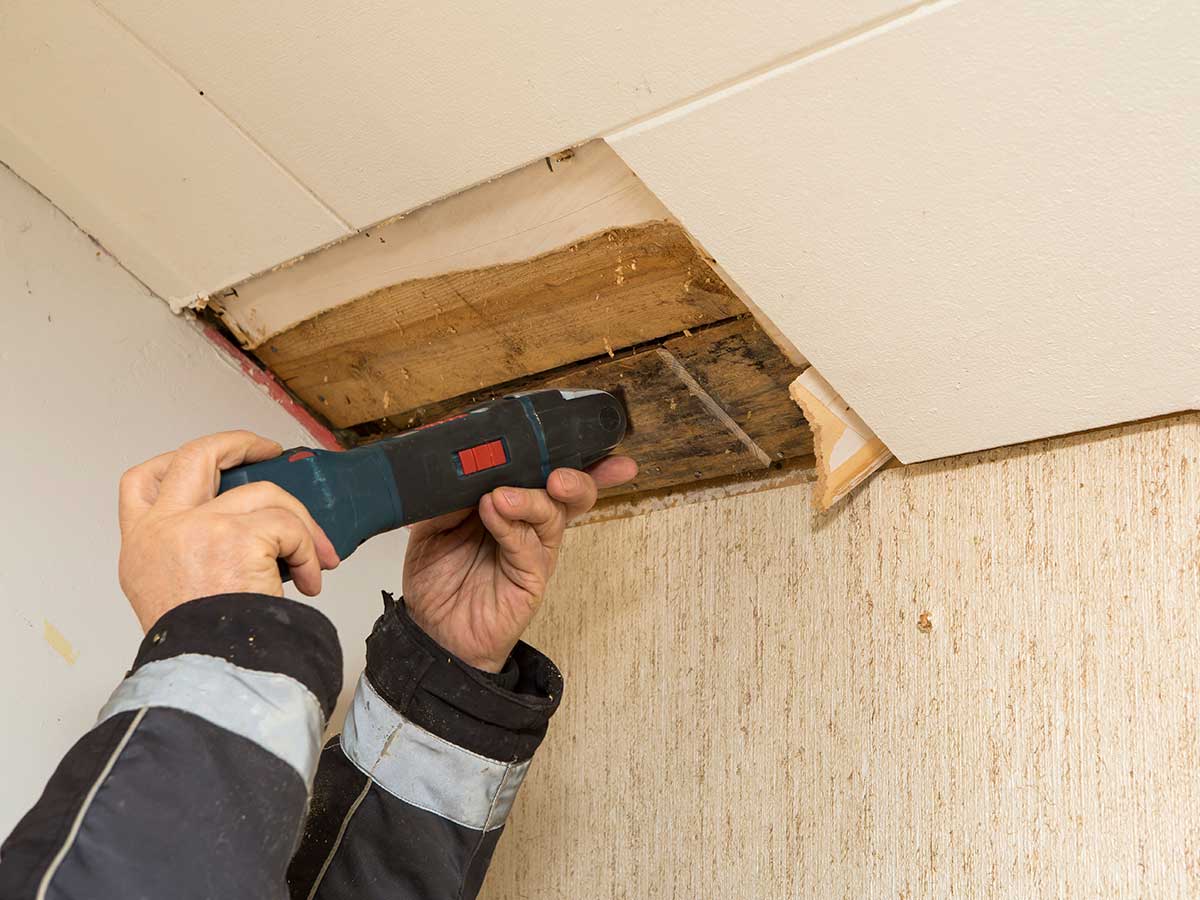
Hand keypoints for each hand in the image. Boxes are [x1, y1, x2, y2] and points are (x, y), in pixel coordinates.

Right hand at [118, 430, 339, 631]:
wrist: (210, 674)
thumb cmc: (202, 646)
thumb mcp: (165, 595)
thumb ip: (185, 555)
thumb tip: (238, 534)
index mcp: (142, 544)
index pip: (142, 481)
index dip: (178, 460)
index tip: (215, 460)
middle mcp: (163, 529)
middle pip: (196, 455)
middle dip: (238, 443)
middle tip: (268, 450)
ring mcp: (199, 527)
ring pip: (264, 493)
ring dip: (300, 522)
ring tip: (314, 558)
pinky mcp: (237, 537)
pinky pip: (290, 527)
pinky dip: (310, 550)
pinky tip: (310, 579)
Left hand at [403, 456, 636, 671]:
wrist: (431, 631)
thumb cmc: (439, 577)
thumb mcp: (432, 524)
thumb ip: (447, 495)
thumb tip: (457, 466)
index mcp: (512, 502)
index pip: (544, 470)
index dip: (569, 451)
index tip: (580, 430)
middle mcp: (529, 523)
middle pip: (570, 490)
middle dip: (577, 473)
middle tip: (556, 470)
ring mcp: (533, 550)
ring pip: (553, 513)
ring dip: (531, 497)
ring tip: (500, 496)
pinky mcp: (531, 579)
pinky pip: (529, 547)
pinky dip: (512, 526)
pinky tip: (494, 513)